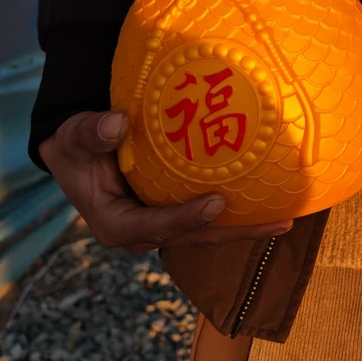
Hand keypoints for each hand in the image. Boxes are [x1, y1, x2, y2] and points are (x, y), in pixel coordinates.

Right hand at [39, 110, 291, 253]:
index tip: (217, 204)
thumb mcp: (76, 137)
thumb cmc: (79, 144)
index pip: (155, 227)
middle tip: (276, 223)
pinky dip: (237, 210)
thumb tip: (116, 124)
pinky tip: (269, 199)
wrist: (81, 150)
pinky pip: (209, 214)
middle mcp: (144, 231)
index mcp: (116, 223)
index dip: (186, 219)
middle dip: (235, 233)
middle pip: (195, 237)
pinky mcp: (176, 210)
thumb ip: (92, 132)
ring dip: (245, 226)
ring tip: (286, 217)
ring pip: (208, 231)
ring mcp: (163, 222)